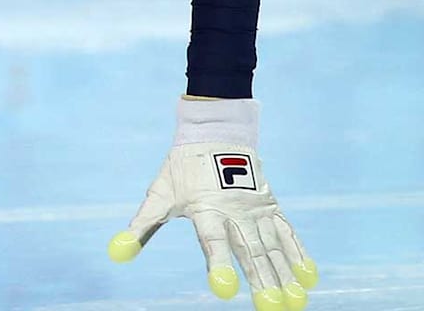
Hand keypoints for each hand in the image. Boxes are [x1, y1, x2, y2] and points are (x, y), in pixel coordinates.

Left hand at [109, 98, 318, 308]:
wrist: (215, 131)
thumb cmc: (182, 168)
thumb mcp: (159, 195)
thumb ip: (141, 227)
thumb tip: (115, 252)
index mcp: (205, 210)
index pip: (213, 242)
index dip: (218, 265)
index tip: (224, 289)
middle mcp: (234, 211)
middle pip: (249, 250)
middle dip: (262, 280)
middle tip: (272, 308)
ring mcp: (255, 209)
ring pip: (272, 246)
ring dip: (284, 274)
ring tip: (295, 301)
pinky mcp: (270, 205)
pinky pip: (287, 232)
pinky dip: (299, 254)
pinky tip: (309, 277)